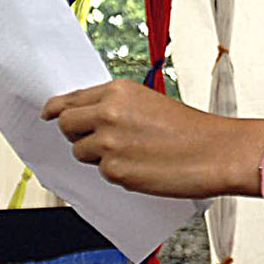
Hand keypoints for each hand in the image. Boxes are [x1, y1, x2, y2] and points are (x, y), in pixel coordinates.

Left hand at [41, 77, 255, 198]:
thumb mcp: (149, 102)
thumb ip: (114, 105)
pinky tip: (141, 166)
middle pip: (65, 125)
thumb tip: (84, 116)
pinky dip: (117, 173)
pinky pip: (101, 173)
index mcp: (117, 90)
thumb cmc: (190, 129)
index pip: (70, 99)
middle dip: (74, 134)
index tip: (47, 113)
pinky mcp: (115, 170)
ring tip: (131, 153)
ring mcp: (109, 143)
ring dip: (97, 156)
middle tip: (95, 140)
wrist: (216, 151)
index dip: (56, 108)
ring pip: (80, 152)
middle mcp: (108, 113)